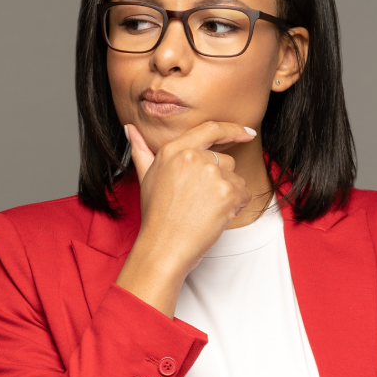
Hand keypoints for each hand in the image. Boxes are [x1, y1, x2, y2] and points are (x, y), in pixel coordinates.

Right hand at [114, 121, 255, 317]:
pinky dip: (236, 206)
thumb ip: (141, 150)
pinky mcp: (227, 191)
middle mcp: (192, 157)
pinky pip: (244, 193)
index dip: (232, 129)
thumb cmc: (156, 216)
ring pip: (236, 177)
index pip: (209, 130)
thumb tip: (129, 128)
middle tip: (200, 202)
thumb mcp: (146, 177)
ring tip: (205, 211)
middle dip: (220, 179)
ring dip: (228, 194)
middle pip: (225, 159)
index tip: (247, 132)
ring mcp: (211, 173)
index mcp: (173, 150)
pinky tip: (216, 217)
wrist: (163, 247)